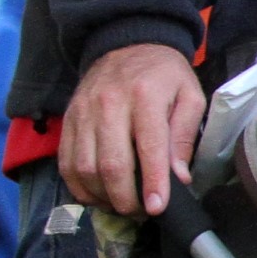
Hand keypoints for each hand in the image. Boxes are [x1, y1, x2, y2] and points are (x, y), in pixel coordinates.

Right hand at [60, 42, 205, 215]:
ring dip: (102, 196)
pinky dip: (80, 186)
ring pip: (84, 167)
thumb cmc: (164, 75)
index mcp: (145, 96)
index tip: (157, 208)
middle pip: (110, 163)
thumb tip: (179, 177)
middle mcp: (109, 104)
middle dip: (125, 197)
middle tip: (141, 213)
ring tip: (122, 206)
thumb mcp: (189, 96)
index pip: (148, 146)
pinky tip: (98, 195)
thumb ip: (184, 136)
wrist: (126, 45)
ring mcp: (82, 113)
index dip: (153, 182)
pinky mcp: (67, 121)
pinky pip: (66, 162)